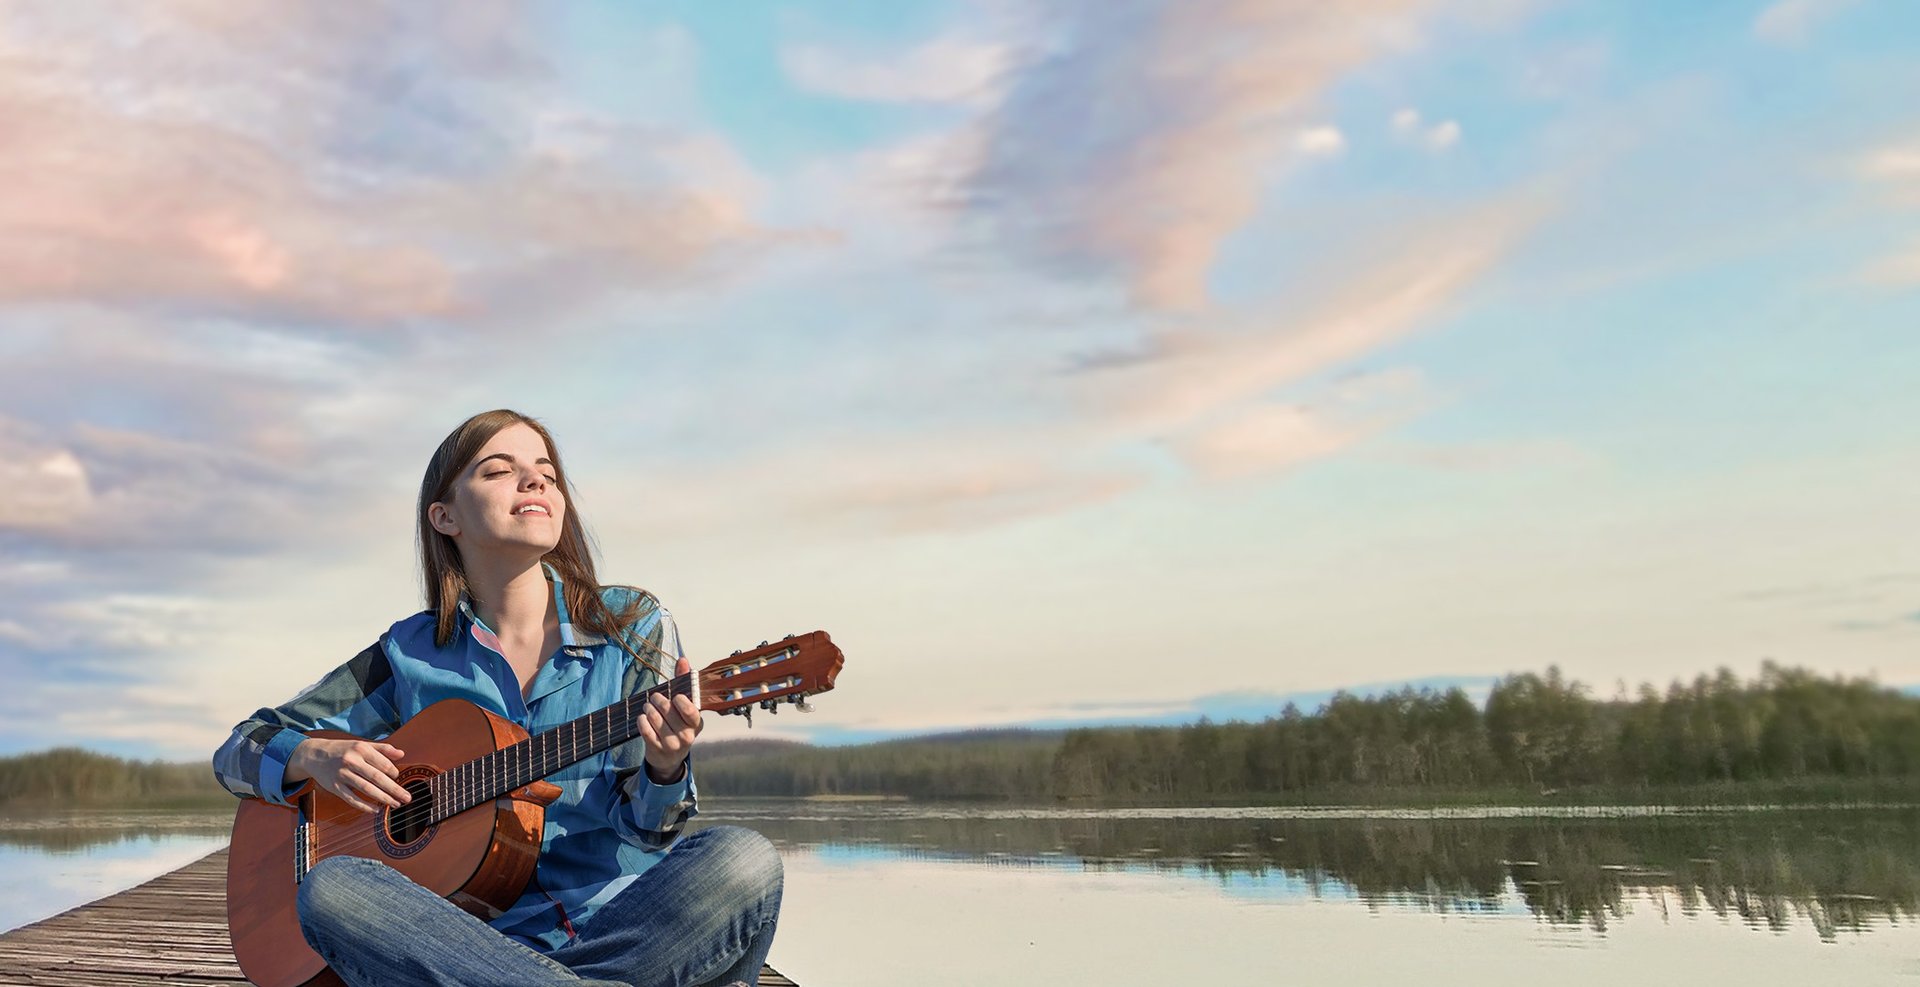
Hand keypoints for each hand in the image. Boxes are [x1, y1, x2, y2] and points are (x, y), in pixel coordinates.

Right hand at [286, 737, 411, 812]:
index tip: (398, 778)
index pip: (382, 763)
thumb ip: (383, 749)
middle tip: (407, 798)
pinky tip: (375, 810)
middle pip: (377, 778)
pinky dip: (364, 806)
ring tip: (395, 804)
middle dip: (394, 789)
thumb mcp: (362, 744)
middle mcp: (351, 761)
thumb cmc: (342, 750)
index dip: (393, 772)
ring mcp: (342, 775)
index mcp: (361, 749)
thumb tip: (402, 754)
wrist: (314, 754)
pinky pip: (351, 799)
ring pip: (366, 789)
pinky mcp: (334, 786)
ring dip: (383, 798)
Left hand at [636, 657, 701, 782]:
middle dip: (658, 700)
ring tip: (648, 707)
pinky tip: (642, 718)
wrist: (669, 757)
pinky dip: (641, 721)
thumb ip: (684, 681)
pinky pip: (645, 730)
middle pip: (668, 710)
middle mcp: (686, 736)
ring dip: (648, 709)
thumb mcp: (684, 706)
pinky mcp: (656, 749)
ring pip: (655, 719)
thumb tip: (683, 660)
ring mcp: (671, 744)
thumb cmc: (678, 725)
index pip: (690, 709)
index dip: (679, 700)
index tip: (675, 696)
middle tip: (655, 698)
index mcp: (696, 723)